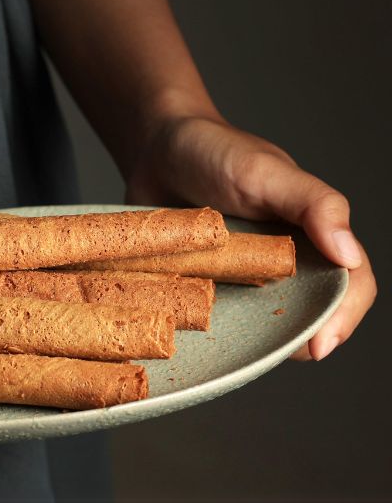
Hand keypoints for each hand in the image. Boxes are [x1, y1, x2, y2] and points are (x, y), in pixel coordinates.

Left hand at [126, 115, 375, 359]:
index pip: (348, 285)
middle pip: (307, 314)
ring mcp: (241, 276)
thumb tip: (349, 255)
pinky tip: (193, 337)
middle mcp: (282, 261)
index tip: (318, 346)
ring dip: (251, 341)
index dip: (342, 317)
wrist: (153, 148)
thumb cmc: (214, 151)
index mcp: (312, 235)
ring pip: (259, 323)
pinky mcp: (202, 283)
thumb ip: (314, 204)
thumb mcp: (264, 171)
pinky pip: (212, 316)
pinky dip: (209, 329)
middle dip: (295, 340)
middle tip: (266, 354)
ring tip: (230, 349)